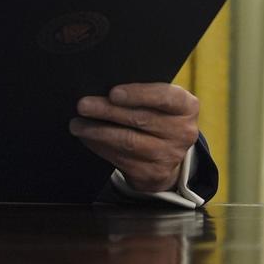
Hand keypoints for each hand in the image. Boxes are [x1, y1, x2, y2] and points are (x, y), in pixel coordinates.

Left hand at [69, 83, 198, 192]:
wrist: (169, 153)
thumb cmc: (157, 116)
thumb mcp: (159, 102)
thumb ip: (140, 94)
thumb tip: (103, 90)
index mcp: (186, 106)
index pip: (165, 97)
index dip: (138, 94)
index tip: (113, 93)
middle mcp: (182, 131)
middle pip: (140, 119)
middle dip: (107, 111)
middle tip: (83, 105)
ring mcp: (169, 155)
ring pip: (128, 142)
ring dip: (98, 132)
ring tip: (77, 124)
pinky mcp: (153, 173)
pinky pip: (121, 159)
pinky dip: (100, 147)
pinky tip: (88, 138)